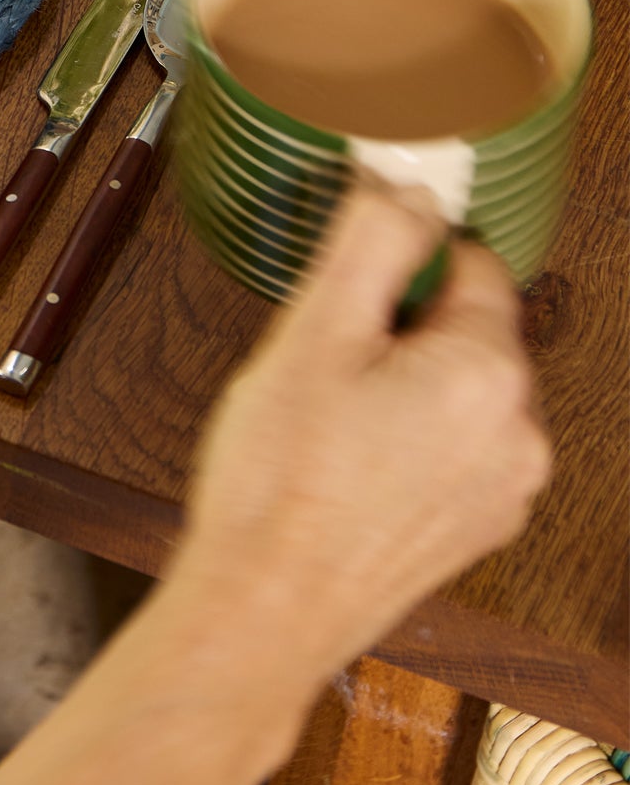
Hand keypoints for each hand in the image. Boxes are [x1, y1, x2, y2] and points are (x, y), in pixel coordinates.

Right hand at [170, 182, 551, 683]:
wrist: (264, 609)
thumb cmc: (280, 481)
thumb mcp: (313, 329)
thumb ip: (373, 236)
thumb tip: (408, 174)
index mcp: (491, 375)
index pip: (469, 260)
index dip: (400, 257)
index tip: (348, 282)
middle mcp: (520, 436)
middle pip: (465, 324)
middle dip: (397, 321)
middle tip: (324, 352)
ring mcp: (504, 491)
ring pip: (456, 384)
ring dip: (400, 377)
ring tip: (327, 411)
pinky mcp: (478, 527)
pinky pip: (453, 442)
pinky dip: (407, 431)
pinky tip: (344, 456)